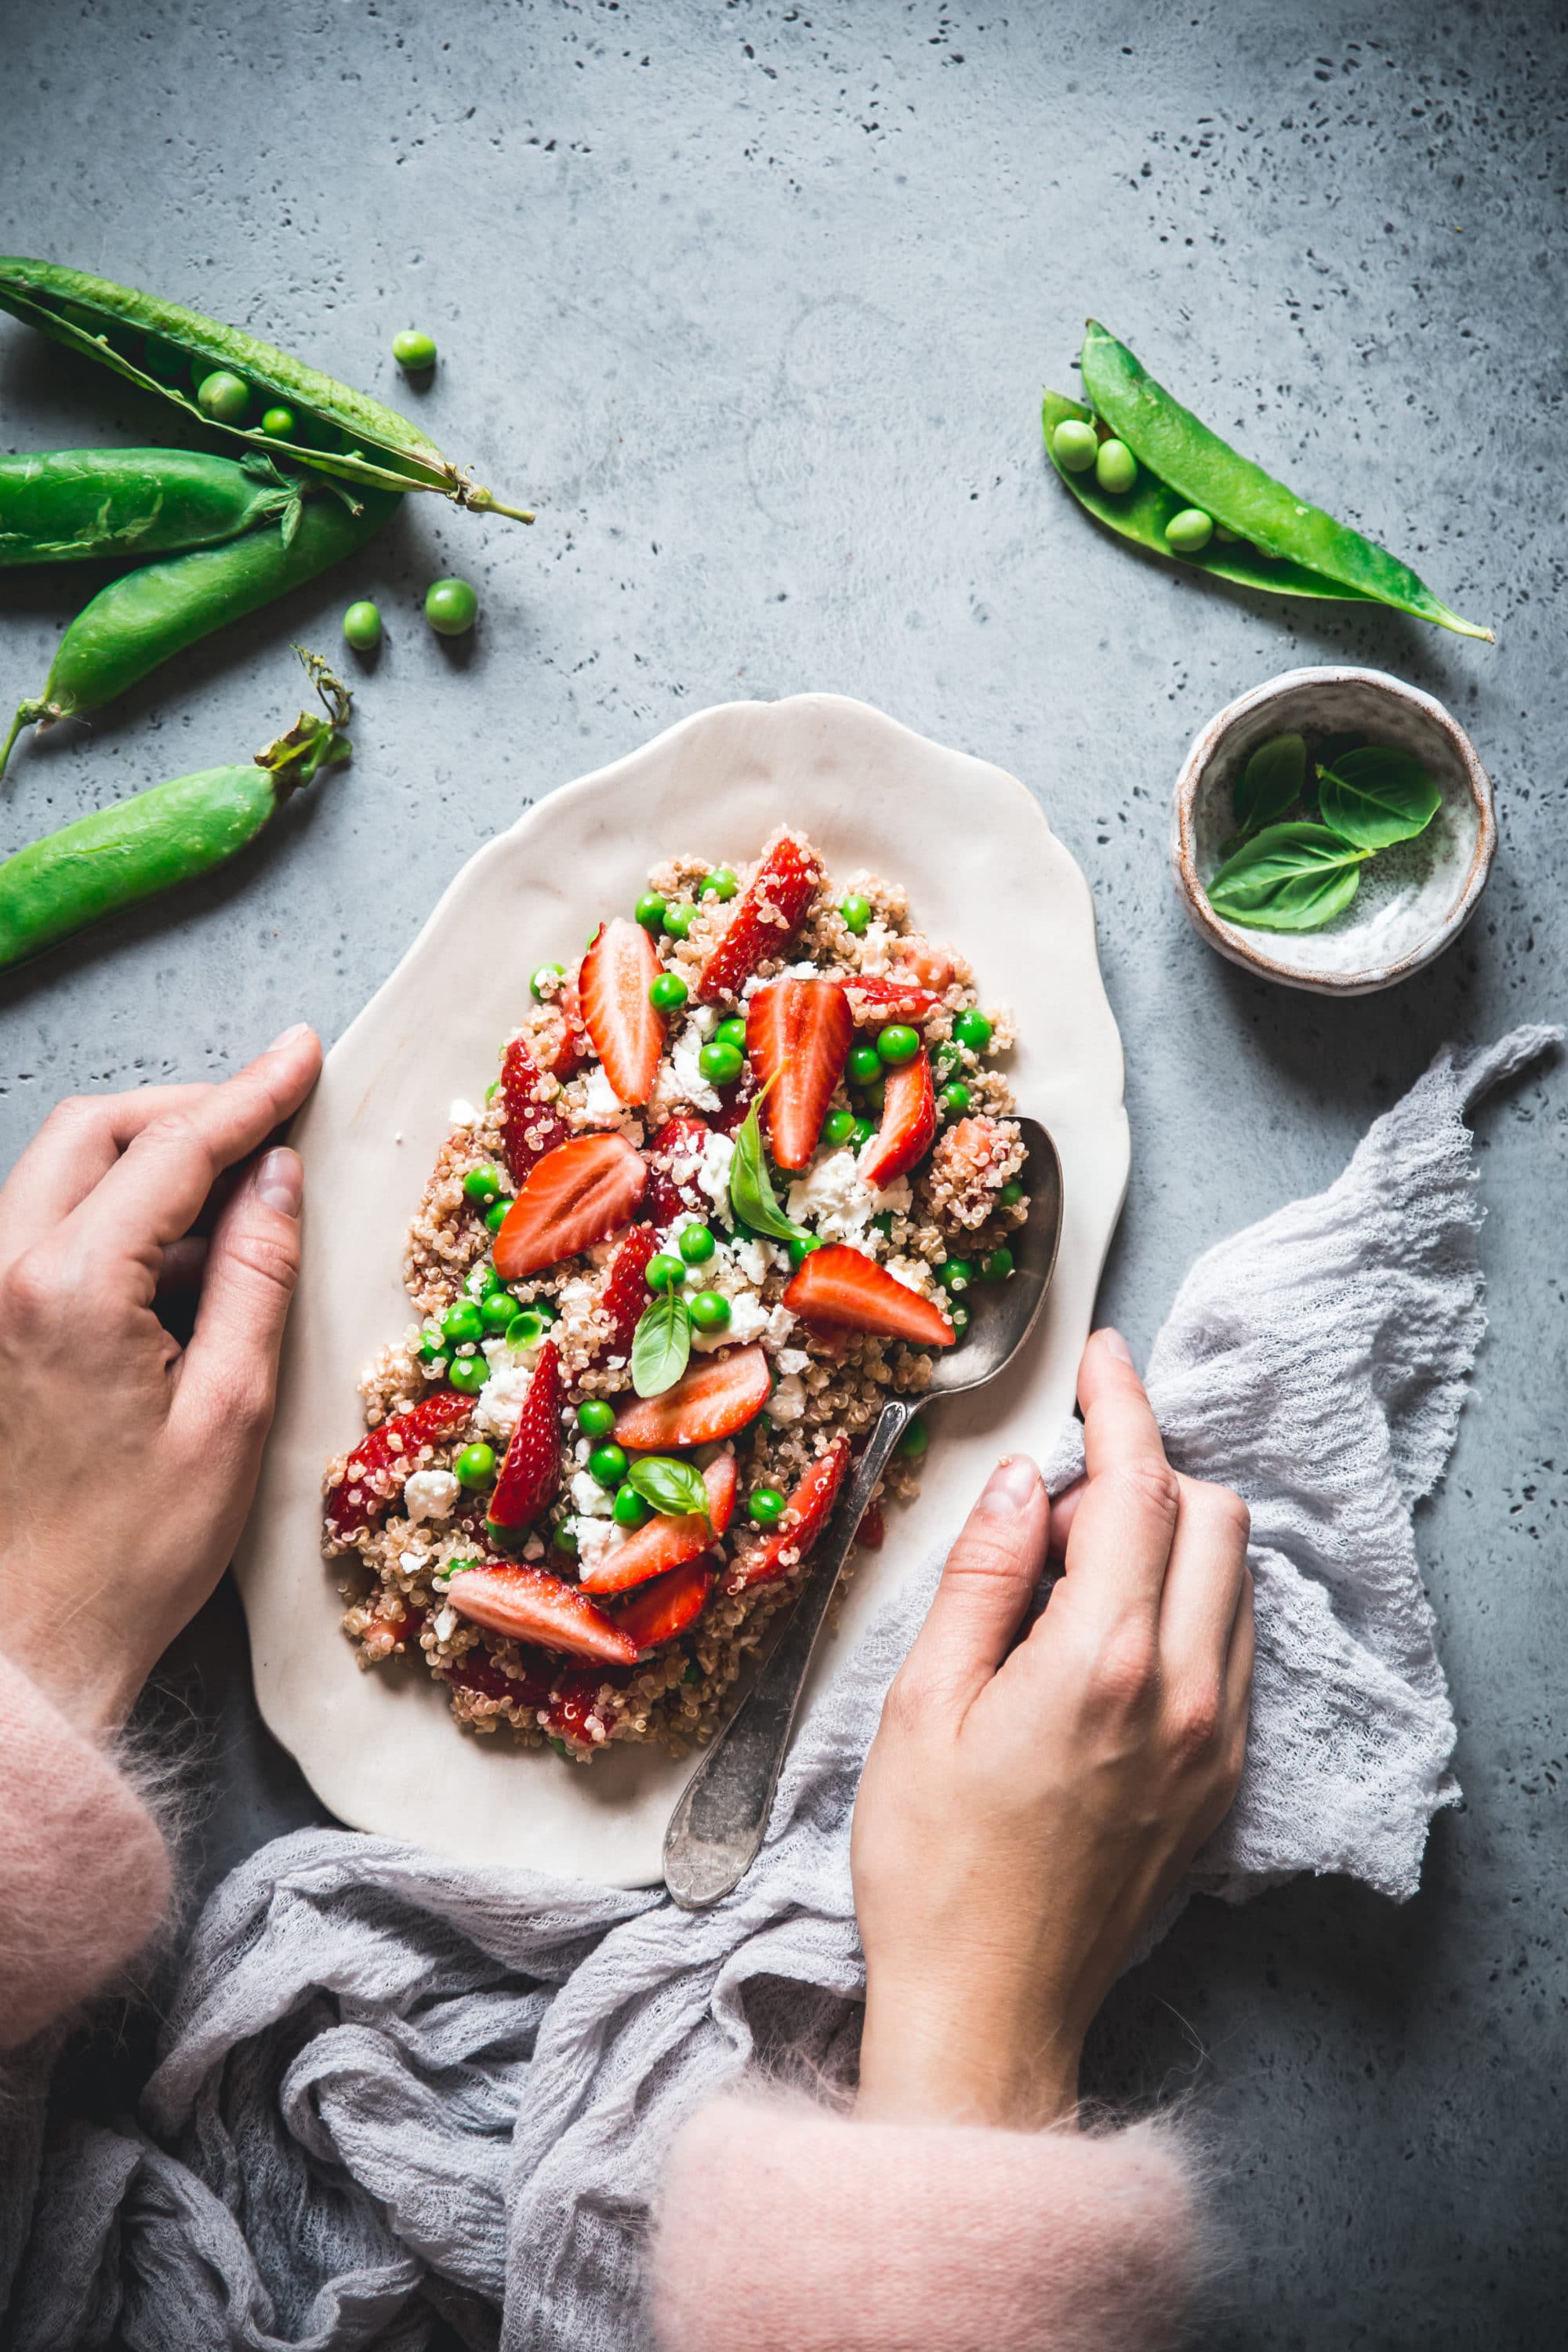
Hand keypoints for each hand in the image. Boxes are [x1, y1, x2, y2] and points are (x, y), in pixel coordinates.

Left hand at [0, 1026, 321, 1734]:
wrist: (28, 1642)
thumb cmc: (130, 1554)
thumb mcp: (231, 1412)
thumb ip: (253, 1275)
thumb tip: (277, 1177)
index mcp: (66, 1292)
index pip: (172, 1150)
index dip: (249, 1094)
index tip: (302, 1056)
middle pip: (94, 1133)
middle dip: (187, 1112)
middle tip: (271, 1120)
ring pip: (60, 1174)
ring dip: (148, 1164)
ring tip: (236, 1201)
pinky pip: (42, 1232)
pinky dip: (112, 1218)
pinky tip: (176, 1263)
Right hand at [852, 1328, 1252, 2130]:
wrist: (987, 2007)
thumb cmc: (933, 1865)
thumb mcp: (920, 1703)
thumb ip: (980, 1578)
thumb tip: (1015, 1484)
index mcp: (1100, 1662)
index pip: (1138, 1488)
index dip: (1121, 1404)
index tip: (1104, 1356)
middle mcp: (1182, 1694)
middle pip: (1211, 1518)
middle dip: (1144, 1475)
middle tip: (1047, 1511)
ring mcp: (1215, 1743)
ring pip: (1233, 1581)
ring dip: (1167, 1542)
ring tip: (1065, 1585)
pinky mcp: (1222, 1784)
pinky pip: (1231, 1651)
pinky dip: (1185, 1608)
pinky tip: (1103, 1644)